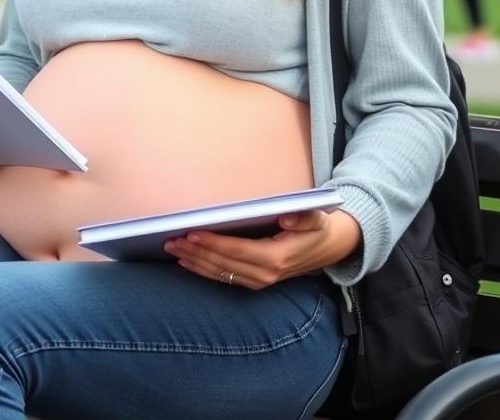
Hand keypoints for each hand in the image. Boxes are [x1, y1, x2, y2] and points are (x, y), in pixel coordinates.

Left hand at [164, 209, 361, 290]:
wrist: (328, 249)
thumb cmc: (317, 228)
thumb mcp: (316, 217)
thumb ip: (303, 219)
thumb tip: (285, 220)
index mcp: (276, 258)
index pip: (236, 250)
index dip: (213, 243)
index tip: (192, 232)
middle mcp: (264, 274)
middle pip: (222, 263)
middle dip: (195, 251)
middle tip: (171, 239)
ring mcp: (258, 281)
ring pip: (219, 273)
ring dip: (194, 261)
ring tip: (172, 248)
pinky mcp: (254, 282)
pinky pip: (223, 277)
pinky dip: (203, 270)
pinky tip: (186, 262)